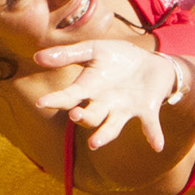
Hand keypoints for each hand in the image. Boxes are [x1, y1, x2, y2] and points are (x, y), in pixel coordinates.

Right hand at [31, 37, 179, 153]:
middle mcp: (105, 104)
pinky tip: (157, 145)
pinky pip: (149, 125)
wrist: (150, 62)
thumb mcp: (93, 49)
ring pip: (112, 127)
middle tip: (76, 115)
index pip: (70, 97)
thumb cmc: (118, 58)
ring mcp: (125, 109)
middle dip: (83, 117)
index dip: (56, 100)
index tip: (42, 102)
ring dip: (104, 135)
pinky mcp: (146, 110)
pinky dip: (153, 135)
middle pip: (90, 116)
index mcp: (90, 89)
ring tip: (94, 143)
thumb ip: (69, 55)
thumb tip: (37, 58)